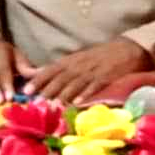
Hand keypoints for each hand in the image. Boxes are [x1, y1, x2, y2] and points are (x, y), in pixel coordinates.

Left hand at [24, 38, 152, 103]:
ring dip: (62, 94)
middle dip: (47, 89)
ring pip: (74, 83)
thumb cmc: (102, 55)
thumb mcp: (81, 58)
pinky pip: (94, 86)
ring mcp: (93, 72)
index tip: (26, 90)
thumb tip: (44, 76)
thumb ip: (65, 68)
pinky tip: (77, 102)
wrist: (128, 49)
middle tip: (35, 101)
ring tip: (52, 105)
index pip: (51, 69)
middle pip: (60, 78)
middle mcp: (80, 65)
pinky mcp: (106, 78)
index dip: (38, 79)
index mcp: (73, 60)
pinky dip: (85, 94)